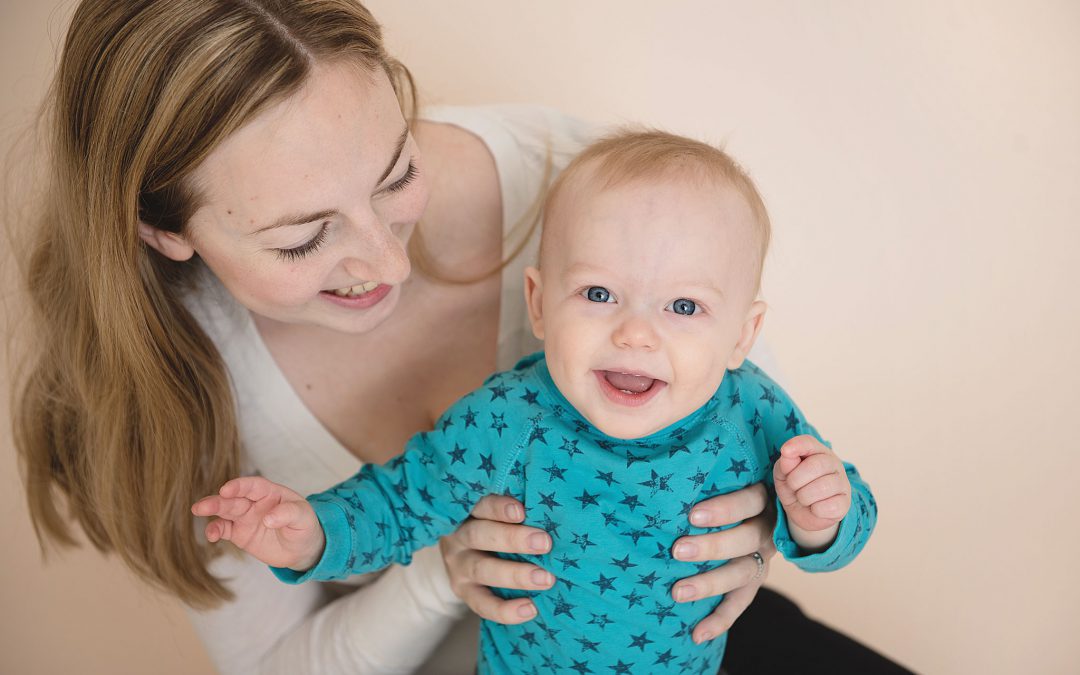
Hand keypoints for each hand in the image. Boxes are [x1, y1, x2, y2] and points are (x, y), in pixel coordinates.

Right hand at [191, 476, 324, 570]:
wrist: (301, 548)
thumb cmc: (304, 526)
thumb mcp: (303, 517)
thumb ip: (288, 514)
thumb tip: (268, 519)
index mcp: (271, 492)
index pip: (253, 486)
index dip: (239, 486)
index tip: (226, 490)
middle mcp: (255, 502)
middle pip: (234, 499)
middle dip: (218, 501)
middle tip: (203, 506)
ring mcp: (245, 517)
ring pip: (225, 511)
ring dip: (212, 510)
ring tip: (198, 511)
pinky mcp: (239, 533)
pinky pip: (224, 529)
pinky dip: (215, 530)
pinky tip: (211, 535)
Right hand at [439, 494, 555, 623]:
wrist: (464, 560)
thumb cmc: (494, 529)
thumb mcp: (495, 517)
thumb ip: (519, 514)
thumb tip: (561, 513)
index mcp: (469, 512)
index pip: (481, 505)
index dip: (499, 507)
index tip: (522, 511)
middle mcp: (459, 538)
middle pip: (480, 535)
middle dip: (512, 539)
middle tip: (544, 543)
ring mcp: (459, 567)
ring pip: (482, 570)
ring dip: (515, 575)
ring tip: (545, 579)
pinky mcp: (463, 593)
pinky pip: (482, 604)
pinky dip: (505, 610)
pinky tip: (531, 609)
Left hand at [669, 483, 777, 643]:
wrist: (758, 510)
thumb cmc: (722, 485)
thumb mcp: (726, 474)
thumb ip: (705, 471)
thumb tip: (654, 454)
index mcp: (760, 497)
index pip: (749, 501)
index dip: (723, 510)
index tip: (692, 515)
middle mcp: (764, 528)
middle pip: (745, 539)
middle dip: (711, 547)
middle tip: (676, 550)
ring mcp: (762, 557)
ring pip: (742, 573)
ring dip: (710, 584)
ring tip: (677, 592)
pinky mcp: (755, 580)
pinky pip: (740, 603)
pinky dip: (720, 620)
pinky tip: (697, 634)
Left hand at [773, 435, 850, 550]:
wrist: (803, 513)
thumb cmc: (794, 488)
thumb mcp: (783, 475)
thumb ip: (785, 463)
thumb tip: (787, 453)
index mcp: (817, 451)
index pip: (809, 442)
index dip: (797, 445)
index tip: (785, 451)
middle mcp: (833, 463)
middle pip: (816, 465)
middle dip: (796, 480)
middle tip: (793, 487)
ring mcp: (842, 482)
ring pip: (822, 487)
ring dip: (804, 497)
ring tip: (803, 498)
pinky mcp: (845, 502)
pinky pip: (828, 506)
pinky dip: (816, 510)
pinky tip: (816, 507)